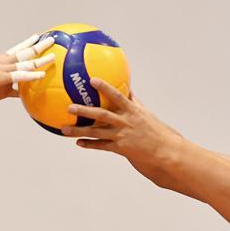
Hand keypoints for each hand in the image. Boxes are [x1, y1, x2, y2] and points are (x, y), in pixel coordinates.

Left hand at [60, 78, 181, 165]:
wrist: (165, 150)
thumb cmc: (156, 130)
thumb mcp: (146, 113)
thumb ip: (134, 102)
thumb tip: (126, 88)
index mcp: (133, 111)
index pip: (118, 96)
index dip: (105, 87)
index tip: (92, 79)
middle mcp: (126, 122)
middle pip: (102, 115)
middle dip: (85, 110)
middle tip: (69, 106)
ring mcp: (122, 136)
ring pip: (97, 132)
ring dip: (79, 130)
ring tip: (64, 128)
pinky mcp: (121, 149)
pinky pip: (102, 146)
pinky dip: (90, 144)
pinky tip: (78, 143)